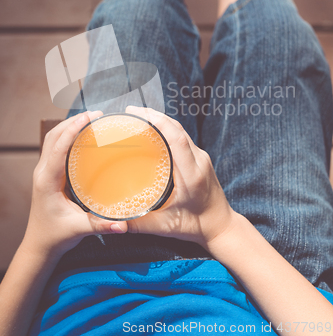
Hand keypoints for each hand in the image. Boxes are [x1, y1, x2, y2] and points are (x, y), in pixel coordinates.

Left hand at [22, 112, 126, 258]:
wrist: (39, 245)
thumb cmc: (55, 236)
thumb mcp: (78, 229)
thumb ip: (100, 226)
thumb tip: (122, 224)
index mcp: (47, 180)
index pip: (59, 147)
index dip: (73, 129)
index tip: (89, 117)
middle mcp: (43, 172)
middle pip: (54, 136)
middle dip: (72, 122)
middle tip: (95, 115)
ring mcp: (44, 171)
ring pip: (53, 139)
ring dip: (69, 126)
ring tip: (91, 120)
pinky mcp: (48, 173)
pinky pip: (56, 147)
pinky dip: (68, 136)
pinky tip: (84, 137)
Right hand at [122, 106, 238, 249]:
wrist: (221, 227)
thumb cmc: (197, 227)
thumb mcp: (166, 227)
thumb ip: (139, 225)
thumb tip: (113, 222)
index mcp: (191, 174)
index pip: (176, 137)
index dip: (157, 120)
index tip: (136, 113)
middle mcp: (199, 162)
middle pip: (178, 128)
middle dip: (154, 115)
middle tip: (131, 112)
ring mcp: (202, 159)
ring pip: (181, 131)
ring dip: (162, 121)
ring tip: (139, 118)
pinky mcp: (201, 160)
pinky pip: (183, 138)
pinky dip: (168, 131)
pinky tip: (154, 133)